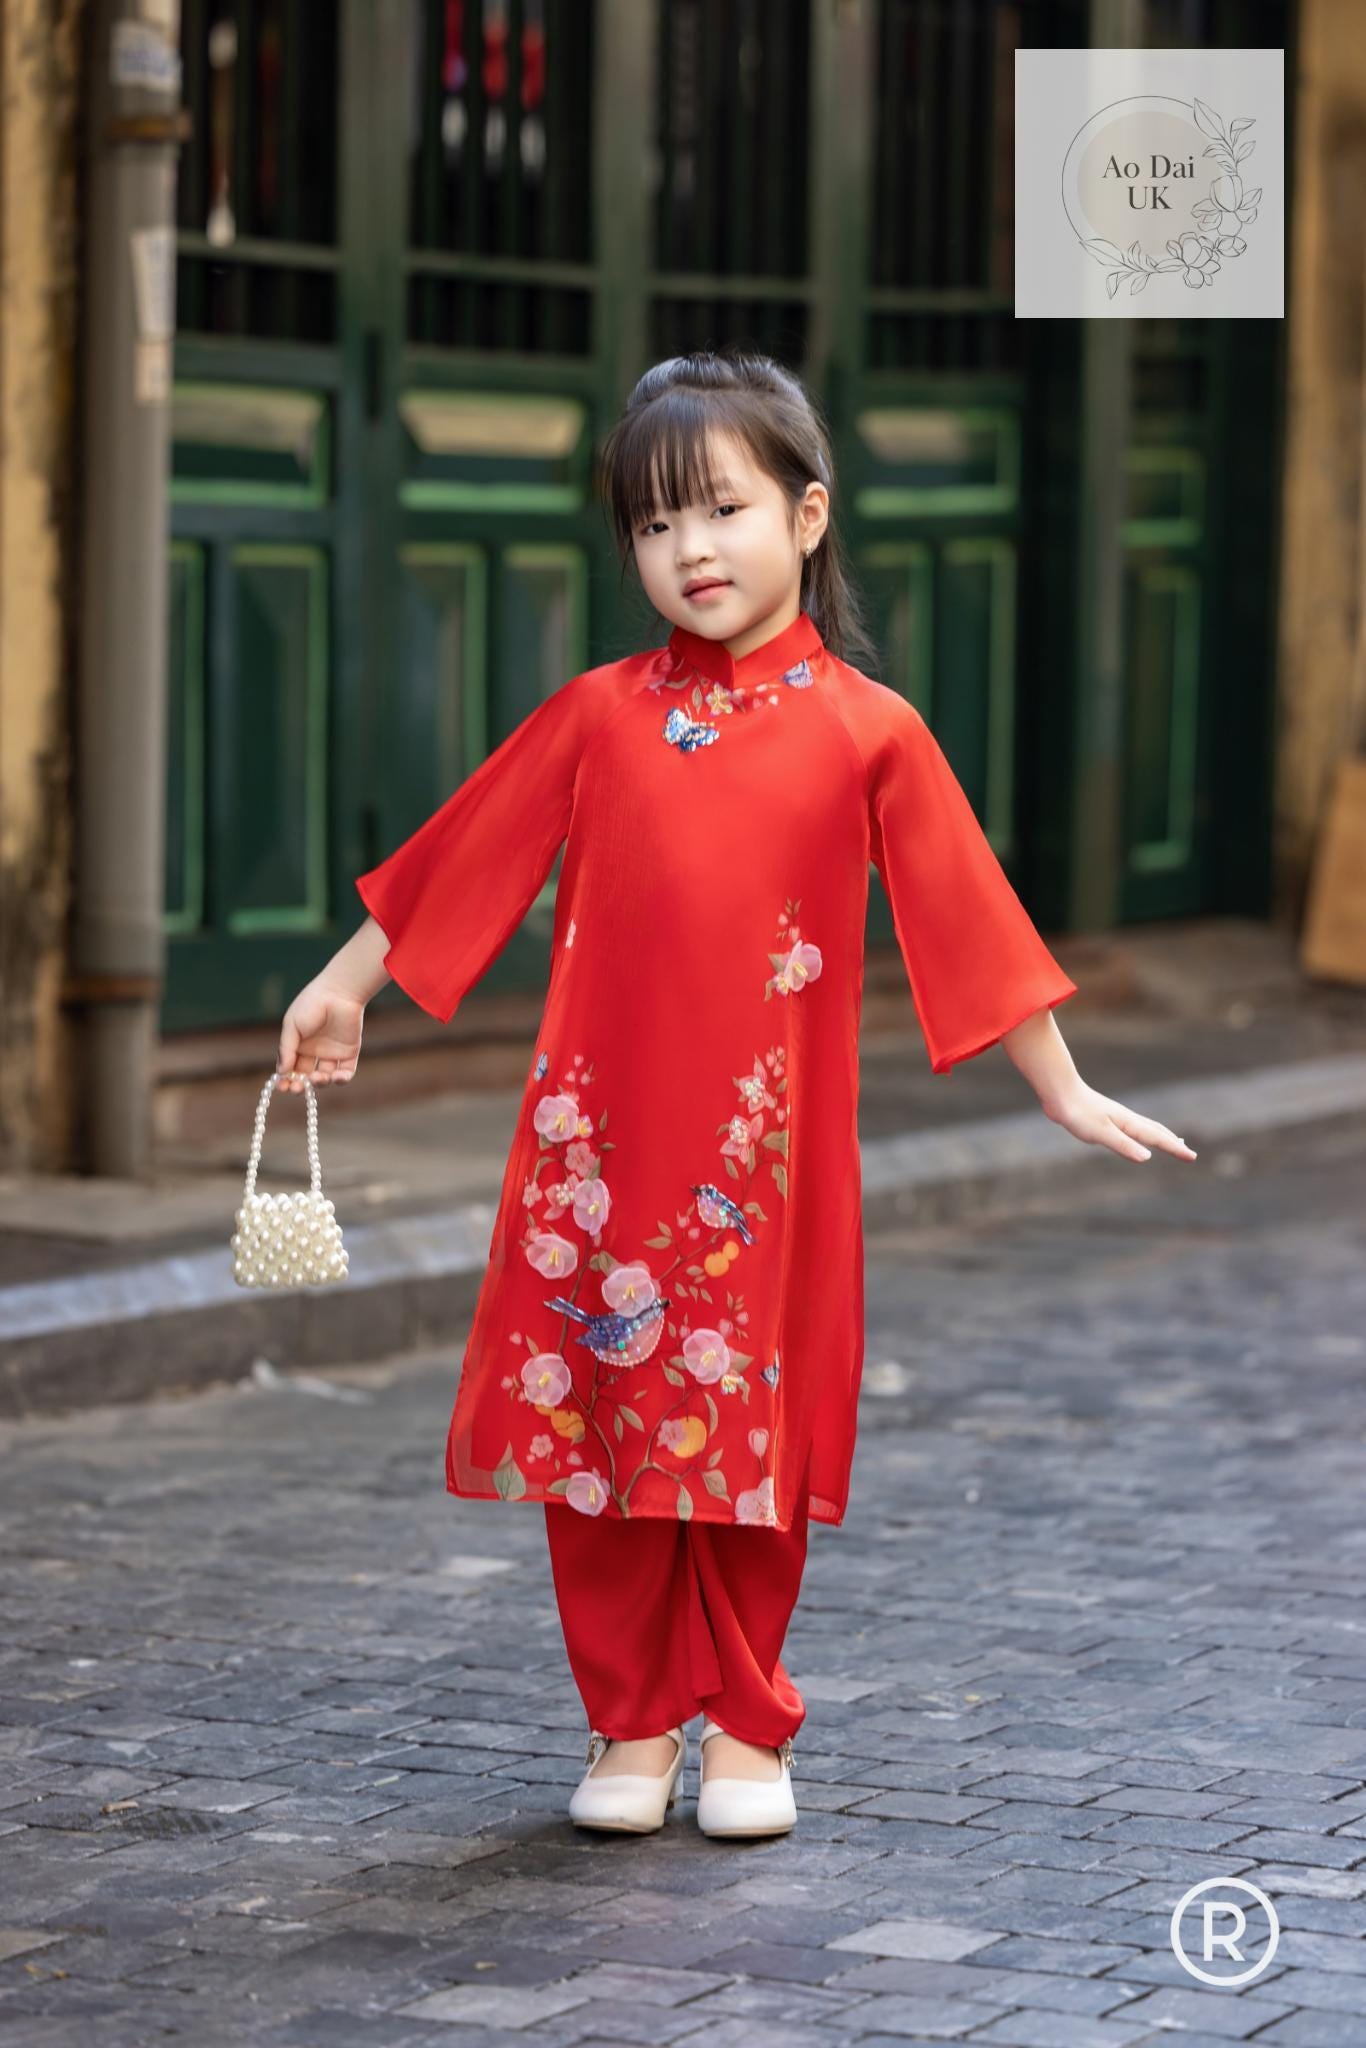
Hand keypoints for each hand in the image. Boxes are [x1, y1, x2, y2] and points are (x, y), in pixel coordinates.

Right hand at [277, 979, 364, 1091]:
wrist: (339, 992)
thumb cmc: (311, 1004)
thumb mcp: (292, 1025)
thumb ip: (286, 1049)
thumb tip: (281, 1072)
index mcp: (298, 1043)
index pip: (290, 1067)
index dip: (286, 1079)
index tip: (281, 1087)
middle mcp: (314, 1050)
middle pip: (306, 1075)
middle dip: (300, 1085)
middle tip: (297, 1089)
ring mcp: (332, 1053)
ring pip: (325, 1077)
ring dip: (319, 1082)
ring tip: (317, 1077)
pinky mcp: (349, 1053)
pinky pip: (345, 1072)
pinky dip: (341, 1079)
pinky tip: (335, 1077)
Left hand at [1042, 1080, 1196, 1164]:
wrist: (1059, 1092)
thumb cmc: (1078, 1112)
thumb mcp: (1101, 1133)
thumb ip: (1123, 1145)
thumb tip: (1147, 1157)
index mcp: (1128, 1123)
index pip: (1157, 1138)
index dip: (1175, 1149)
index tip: (1192, 1157)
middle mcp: (1126, 1119)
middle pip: (1156, 1131)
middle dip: (1173, 1143)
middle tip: (1188, 1153)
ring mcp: (1116, 1118)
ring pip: (1144, 1128)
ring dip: (1160, 1136)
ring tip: (1171, 1142)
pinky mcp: (1104, 1119)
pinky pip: (1131, 1129)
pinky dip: (1142, 1134)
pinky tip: (1135, 1137)